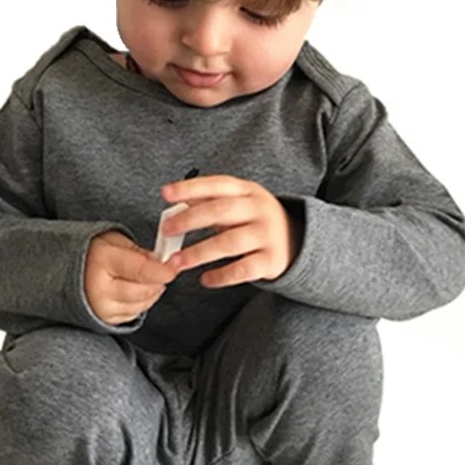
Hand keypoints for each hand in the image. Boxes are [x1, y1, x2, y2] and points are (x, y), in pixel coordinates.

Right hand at [84, 230, 178, 324]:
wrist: (65, 271)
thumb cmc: (93, 253)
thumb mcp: (114, 241)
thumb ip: (139, 252)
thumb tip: (162, 262)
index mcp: (102, 260)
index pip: (140, 270)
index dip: (162, 271)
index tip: (174, 267)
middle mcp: (100, 287)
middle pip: (144, 290)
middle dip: (159, 280)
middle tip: (162, 270)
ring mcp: (102, 307)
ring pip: (142, 304)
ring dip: (153, 291)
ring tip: (148, 278)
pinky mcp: (105, 319)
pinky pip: (135, 313)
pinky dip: (142, 302)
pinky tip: (137, 289)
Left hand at [158, 175, 303, 287]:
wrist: (299, 241)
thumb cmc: (255, 220)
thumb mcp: (238, 204)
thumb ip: (208, 202)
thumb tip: (174, 200)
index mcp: (247, 191)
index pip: (217, 185)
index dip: (190, 188)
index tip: (165, 193)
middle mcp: (259, 210)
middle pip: (221, 211)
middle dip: (190, 220)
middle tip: (167, 230)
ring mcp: (267, 236)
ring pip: (229, 243)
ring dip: (199, 253)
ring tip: (176, 263)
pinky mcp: (271, 261)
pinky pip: (243, 270)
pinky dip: (222, 276)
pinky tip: (205, 279)